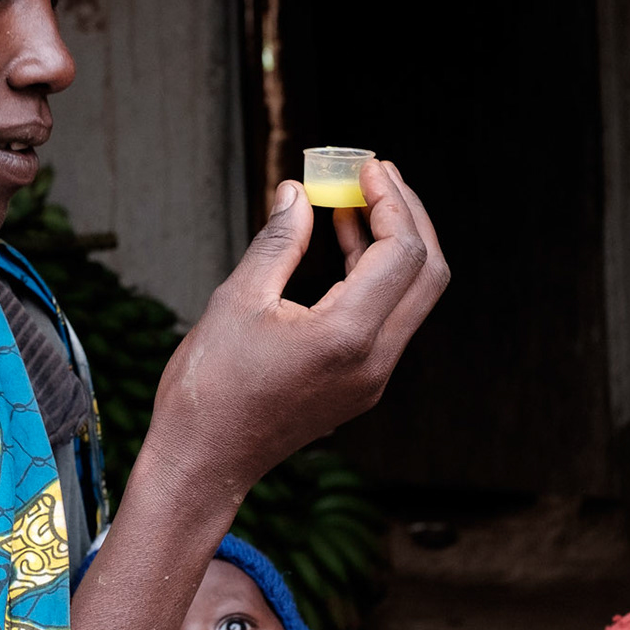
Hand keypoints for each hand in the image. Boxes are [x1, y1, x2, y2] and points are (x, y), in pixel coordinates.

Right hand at [146, 161, 447, 494]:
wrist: (203, 462)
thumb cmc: (210, 388)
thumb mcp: (237, 301)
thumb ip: (278, 242)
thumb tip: (298, 192)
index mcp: (346, 337)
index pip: (401, 252)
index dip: (390, 200)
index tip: (366, 167)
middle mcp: (373, 361)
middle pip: (426, 272)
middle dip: (407, 216)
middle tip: (375, 176)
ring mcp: (372, 378)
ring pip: (413, 296)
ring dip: (394, 244)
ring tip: (354, 202)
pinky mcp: (361, 385)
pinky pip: (389, 319)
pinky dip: (378, 276)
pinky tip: (346, 246)